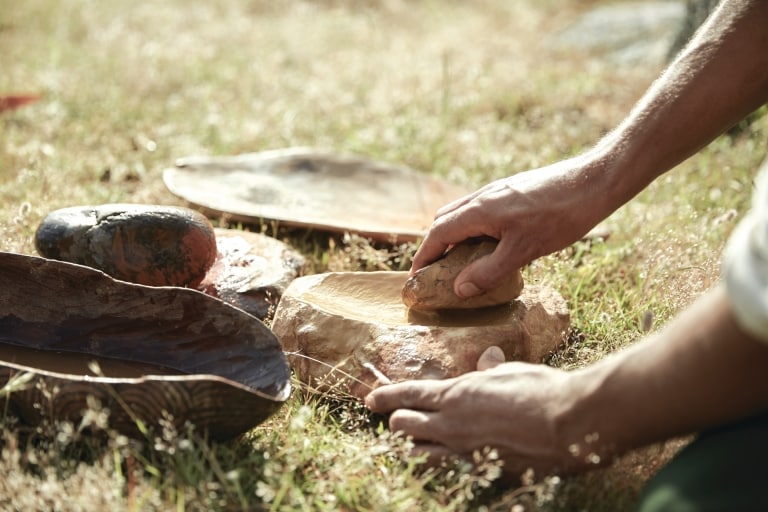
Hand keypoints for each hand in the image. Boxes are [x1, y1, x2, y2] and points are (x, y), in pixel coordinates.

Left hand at [365, 347, 595, 476]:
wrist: (570, 426)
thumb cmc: (541, 391)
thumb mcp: (511, 372)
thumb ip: (491, 370)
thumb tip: (487, 357)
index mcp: (456, 396)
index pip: (408, 396)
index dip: (386, 397)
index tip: (370, 399)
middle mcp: (453, 426)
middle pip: (405, 428)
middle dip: (397, 422)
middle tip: (398, 419)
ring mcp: (466, 452)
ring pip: (421, 454)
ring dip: (413, 446)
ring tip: (411, 441)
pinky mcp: (483, 471)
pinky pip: (452, 468)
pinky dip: (444, 461)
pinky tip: (450, 458)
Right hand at [412, 156, 608, 297]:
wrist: (594, 182)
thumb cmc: (560, 216)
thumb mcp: (523, 251)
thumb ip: (488, 271)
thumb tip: (459, 289)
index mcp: (479, 210)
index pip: (437, 234)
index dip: (424, 257)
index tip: (416, 278)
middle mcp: (482, 197)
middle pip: (444, 220)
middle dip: (434, 247)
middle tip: (436, 273)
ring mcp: (497, 192)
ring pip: (462, 214)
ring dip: (454, 237)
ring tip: (460, 263)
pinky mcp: (512, 192)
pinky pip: (480, 212)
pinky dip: (473, 230)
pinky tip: (491, 246)